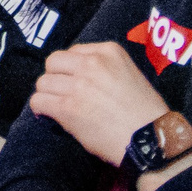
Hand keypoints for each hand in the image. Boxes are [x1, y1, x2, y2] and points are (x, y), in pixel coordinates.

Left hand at [27, 42, 169, 167]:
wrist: (152, 139)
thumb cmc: (146, 113)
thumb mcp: (131, 75)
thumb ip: (105, 69)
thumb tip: (79, 77)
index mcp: (109, 51)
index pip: (74, 52)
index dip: (71, 69)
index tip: (75, 81)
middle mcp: (91, 64)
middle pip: (53, 62)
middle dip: (55, 77)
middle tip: (61, 92)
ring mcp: (78, 85)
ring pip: (43, 82)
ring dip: (47, 94)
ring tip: (55, 106)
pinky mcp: (67, 107)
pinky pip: (38, 101)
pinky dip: (40, 109)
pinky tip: (47, 115)